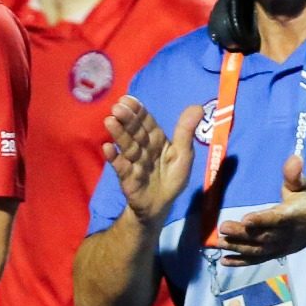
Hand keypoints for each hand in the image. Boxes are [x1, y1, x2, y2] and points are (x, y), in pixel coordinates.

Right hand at [102, 95, 197, 229]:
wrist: (160, 205)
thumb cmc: (171, 178)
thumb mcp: (183, 155)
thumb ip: (186, 131)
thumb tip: (198, 106)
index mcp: (157, 140)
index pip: (147, 123)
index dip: (138, 111)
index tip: (127, 99)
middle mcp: (144, 148)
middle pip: (135, 132)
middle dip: (127, 120)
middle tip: (117, 108)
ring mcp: (134, 162)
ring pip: (127, 146)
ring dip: (118, 134)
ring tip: (109, 121)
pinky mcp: (127, 178)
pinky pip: (120, 167)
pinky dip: (114, 158)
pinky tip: (107, 148)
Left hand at [211, 154, 305, 264]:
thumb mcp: (305, 185)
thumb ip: (295, 175)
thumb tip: (293, 158)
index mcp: (292, 215)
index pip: (275, 219)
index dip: (261, 220)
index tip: (246, 220)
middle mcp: (284, 234)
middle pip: (261, 236)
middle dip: (241, 234)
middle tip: (222, 228)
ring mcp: (279, 247)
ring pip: (256, 250)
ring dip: (237, 247)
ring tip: (218, 244)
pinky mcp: (274, 254)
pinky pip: (257, 260)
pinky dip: (241, 262)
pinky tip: (224, 261)